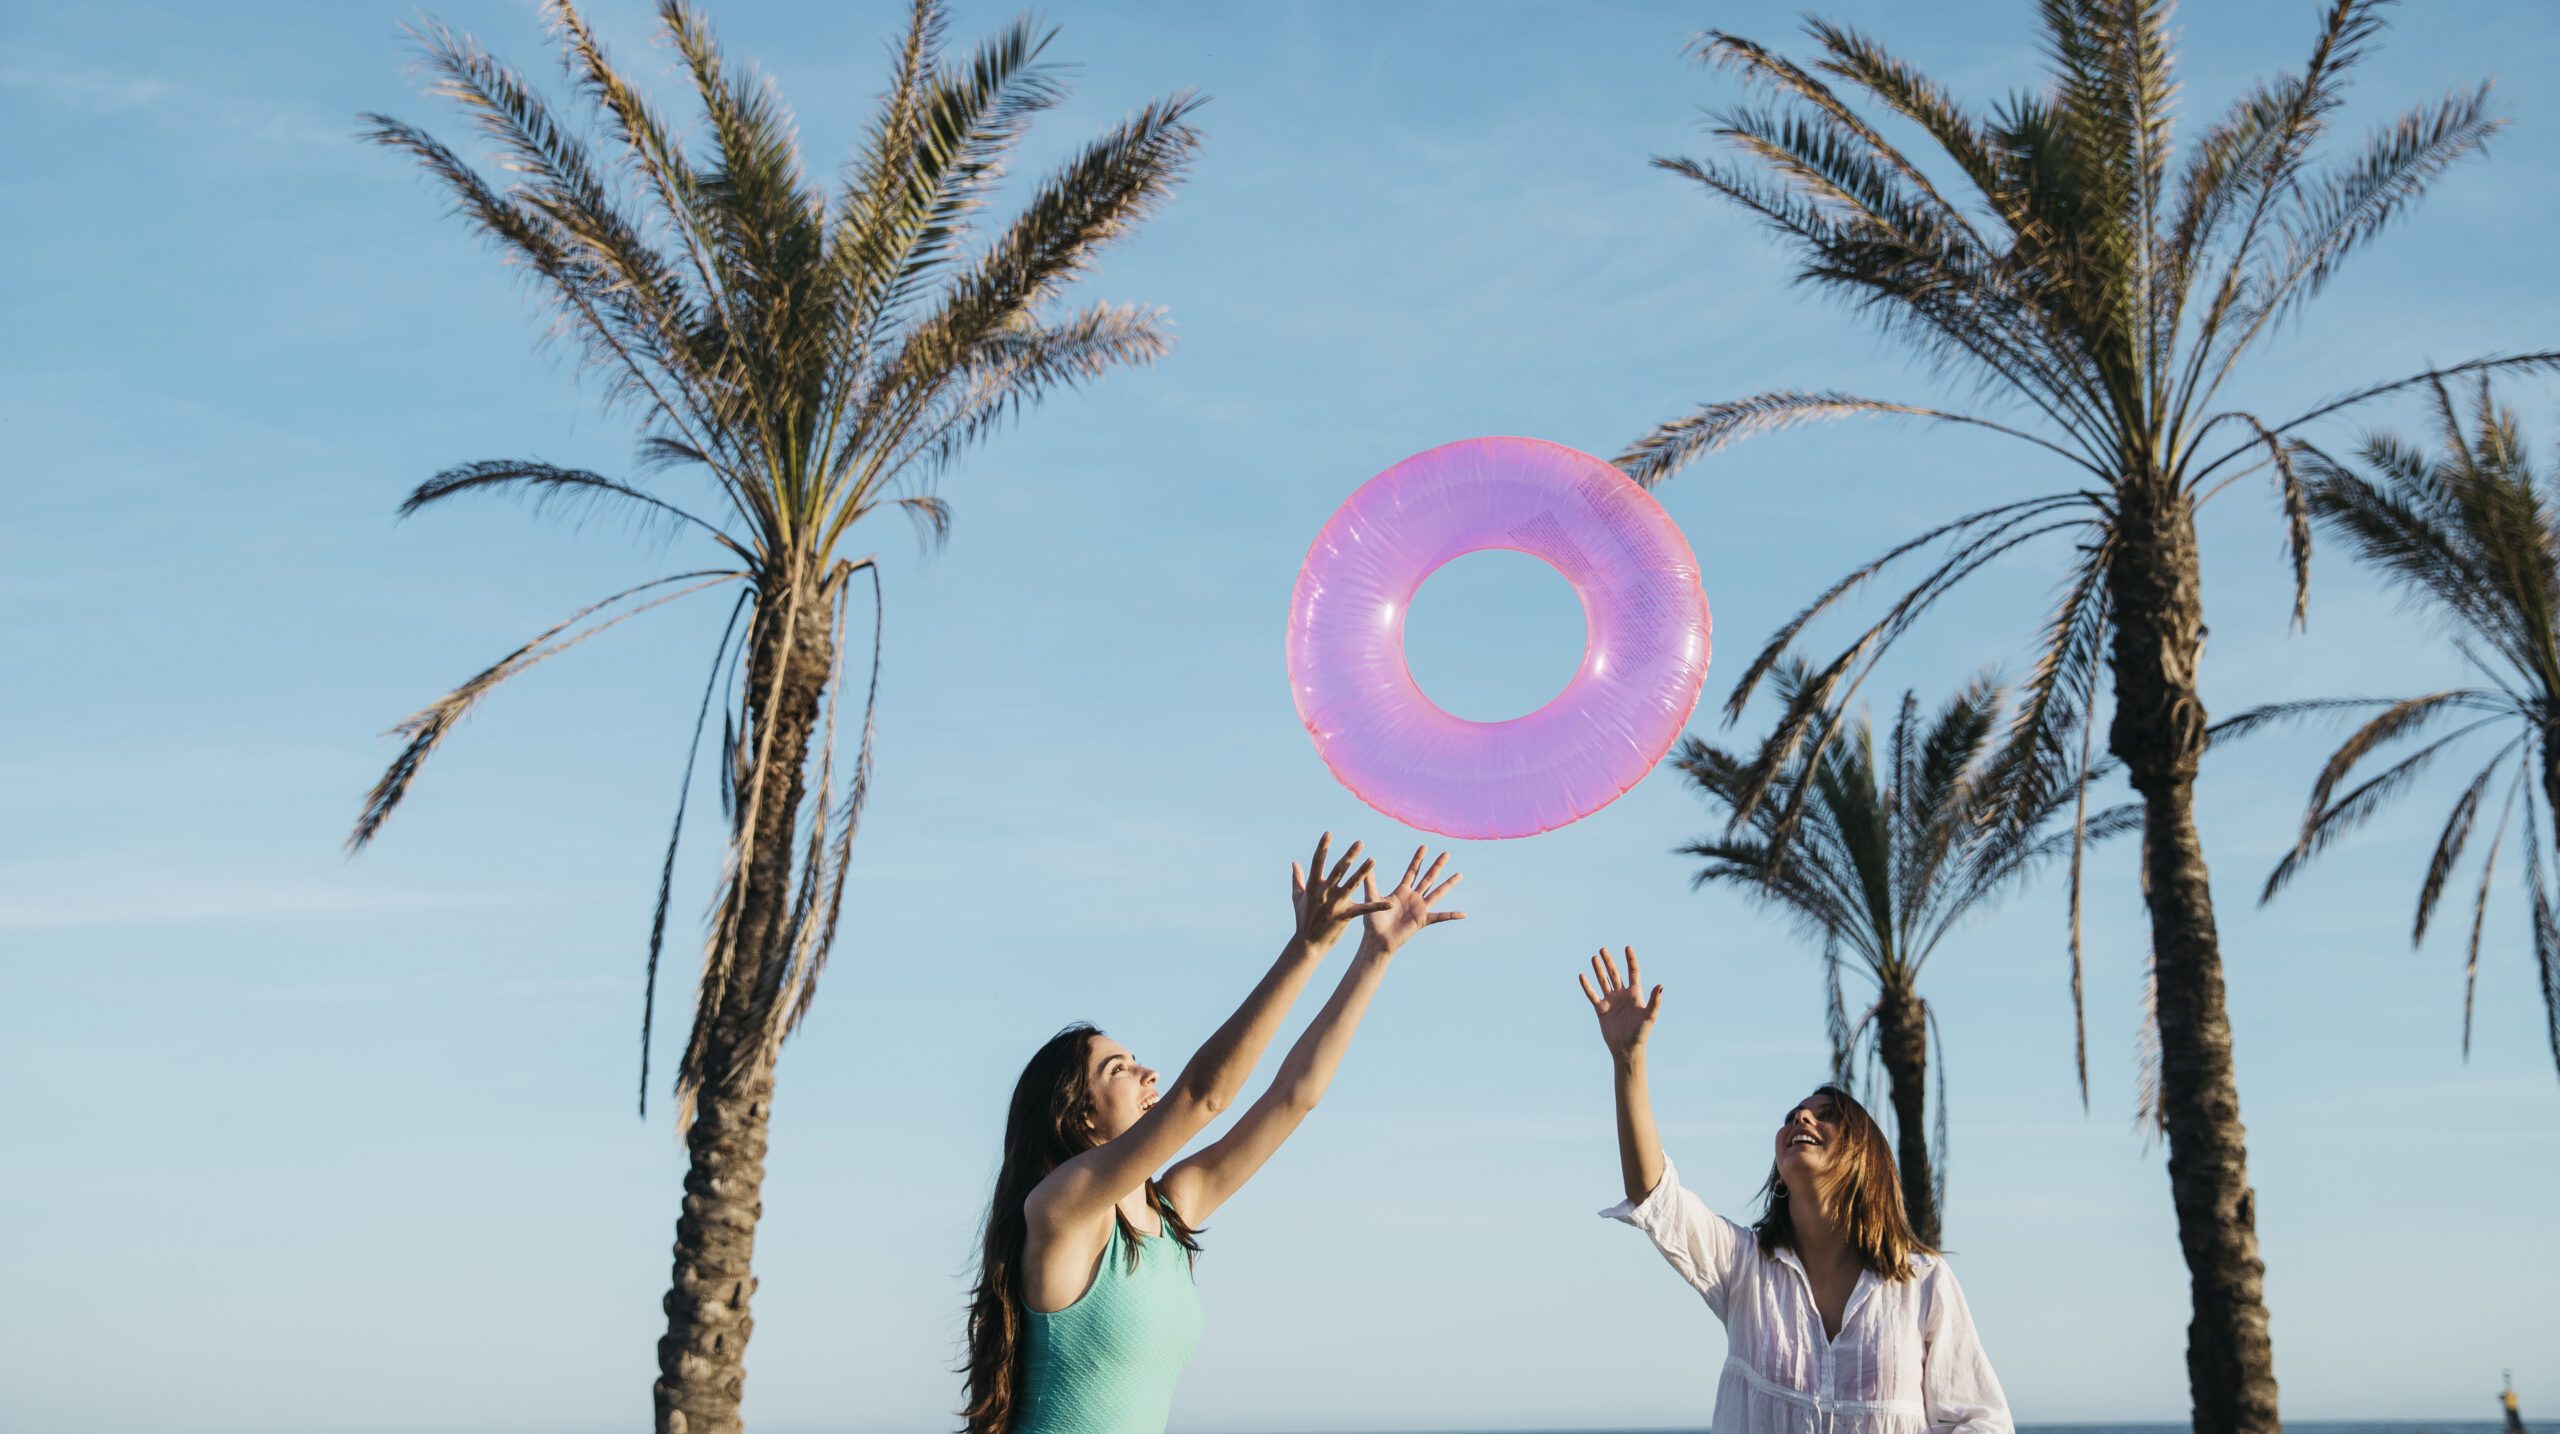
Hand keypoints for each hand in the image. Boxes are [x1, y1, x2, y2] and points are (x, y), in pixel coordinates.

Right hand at [1291, 832, 1383, 950]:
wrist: (1308, 944)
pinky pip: (1363, 910)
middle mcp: (1324, 893)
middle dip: (1349, 856)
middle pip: (1338, 870)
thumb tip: (1294, 862)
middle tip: (1360, 842)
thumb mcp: (1298, 897)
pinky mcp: (1345, 916)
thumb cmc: (1303, 919)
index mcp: (1313, 886)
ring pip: (1351, 884)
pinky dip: (1377, 907)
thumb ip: (1297, 878)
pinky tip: (1389, 904)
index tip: (1328, 833)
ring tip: (1373, 860)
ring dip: (1363, 871)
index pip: (1317, 862)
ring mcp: (1335, 904)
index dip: (1323, 847)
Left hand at [1358, 846, 1464, 952]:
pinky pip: (1440, 917)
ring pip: (1437, 892)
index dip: (1418, 859)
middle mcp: (1413, 897)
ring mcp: (1420, 908)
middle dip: (1437, 865)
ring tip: (1459, 874)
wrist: (1378, 940)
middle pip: (1428, 877)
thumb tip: (1366, 865)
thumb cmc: (1373, 921)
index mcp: (1402, 891)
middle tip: (1446, 853)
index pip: (1412, 871)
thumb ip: (1370, 882)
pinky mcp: (1423, 920)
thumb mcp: (1371, 898)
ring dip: (1449, 883)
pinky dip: (1452, 915)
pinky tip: (1464, 914)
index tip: (1424, 846)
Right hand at [1579, 946, 1661, 1061]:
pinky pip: (1593, 995)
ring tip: (1594, 957)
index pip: (1633, 973)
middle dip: (1610, 962)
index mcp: (1635, 994)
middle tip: (1603, 949)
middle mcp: (1622, 995)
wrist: (1627, 1049)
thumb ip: (1654, 1001)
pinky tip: (1582, 976)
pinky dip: (1587, 986)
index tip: (1627, 948)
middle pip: (1615, 974)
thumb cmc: (1641, 1033)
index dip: (1631, 960)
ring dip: (1598, 970)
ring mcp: (1611, 1001)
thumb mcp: (1649, 1016)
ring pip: (1603, 981)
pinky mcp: (1601, 1010)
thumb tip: (1660, 985)